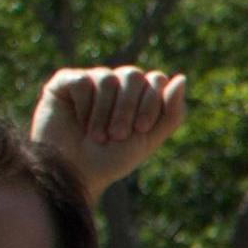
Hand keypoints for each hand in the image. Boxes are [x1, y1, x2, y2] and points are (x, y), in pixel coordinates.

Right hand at [30, 65, 185, 193]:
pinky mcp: (65, 81)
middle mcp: (116, 84)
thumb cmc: (111, 159)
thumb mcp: (149, 139)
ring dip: (104, 113)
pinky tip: (79, 122)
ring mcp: (91, 80)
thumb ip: (171, 112)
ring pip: (107, 78)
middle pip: (133, 75)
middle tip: (117, 135)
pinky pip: (82, 81)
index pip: (156, 80)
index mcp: (139, 95)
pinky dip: (84, 106)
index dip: (151, 103)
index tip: (140, 129)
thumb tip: (181, 79)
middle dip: (128, 108)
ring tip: (96, 136)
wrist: (74, 172)